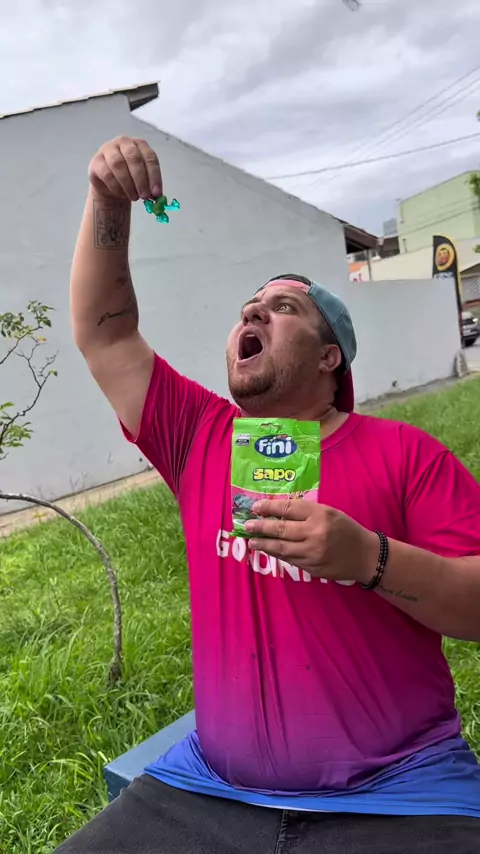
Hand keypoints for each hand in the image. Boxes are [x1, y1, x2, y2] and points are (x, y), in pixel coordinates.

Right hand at [88, 136, 162, 201]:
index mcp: (139, 145)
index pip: (150, 157)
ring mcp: (108, 149)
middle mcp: (124, 143)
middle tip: (144, 196)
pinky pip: (106, 173)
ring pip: (118, 164)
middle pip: (134, 158)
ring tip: (134, 197)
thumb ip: (151, 187)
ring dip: (128, 184)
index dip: (154, 176)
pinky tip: (121, 194)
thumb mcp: (143, 182)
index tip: (157, 193)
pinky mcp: (96, 161)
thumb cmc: (130, 180)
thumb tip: (157, 197)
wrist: (111, 186)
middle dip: (141, 179)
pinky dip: (116, 186)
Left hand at [244, 499, 378, 582]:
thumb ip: (306, 513)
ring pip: (282, 548)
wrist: (365, 556)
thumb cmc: (346, 529)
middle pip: (281, 529)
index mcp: (320, 514)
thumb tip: (277, 512)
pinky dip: (276, 554)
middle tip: (247, 525)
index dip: (269, 508)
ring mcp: (313, 553)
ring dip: (264, 544)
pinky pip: (289, 560)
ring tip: (252, 541)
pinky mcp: (312, 568)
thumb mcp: (329, 513)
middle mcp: (315, 533)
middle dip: (261, 527)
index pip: (289, 509)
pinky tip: (268, 550)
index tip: (256, 507)